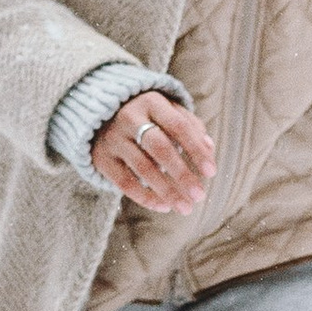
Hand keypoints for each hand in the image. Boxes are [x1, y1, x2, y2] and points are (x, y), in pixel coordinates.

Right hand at [90, 89, 214, 215]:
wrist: (100, 114)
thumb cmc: (147, 115)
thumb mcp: (168, 111)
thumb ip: (191, 127)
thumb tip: (209, 149)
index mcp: (151, 102)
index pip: (179, 126)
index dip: (196, 150)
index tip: (211, 172)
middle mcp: (129, 117)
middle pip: (160, 148)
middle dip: (182, 174)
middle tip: (199, 195)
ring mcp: (113, 138)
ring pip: (143, 167)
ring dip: (167, 191)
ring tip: (186, 208)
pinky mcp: (102, 158)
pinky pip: (124, 182)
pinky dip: (145, 197)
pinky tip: (163, 207)